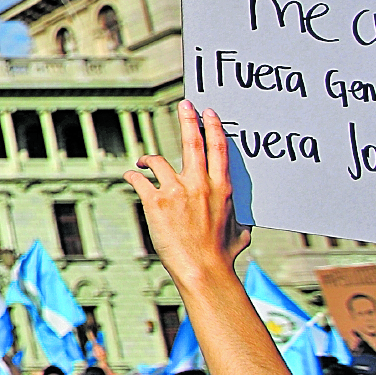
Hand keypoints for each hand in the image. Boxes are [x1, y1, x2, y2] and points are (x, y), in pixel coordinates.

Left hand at [123, 101, 250, 273]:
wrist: (203, 270)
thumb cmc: (223, 256)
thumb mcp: (241, 232)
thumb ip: (239, 220)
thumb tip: (245, 222)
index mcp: (222, 188)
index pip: (218, 149)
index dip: (213, 127)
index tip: (208, 113)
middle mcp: (200, 185)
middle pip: (193, 143)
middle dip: (188, 120)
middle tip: (185, 105)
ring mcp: (177, 192)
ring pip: (158, 161)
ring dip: (148, 158)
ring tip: (143, 161)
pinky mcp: (156, 202)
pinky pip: (139, 180)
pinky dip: (132, 175)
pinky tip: (130, 177)